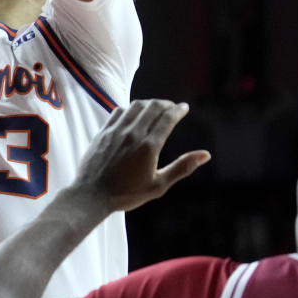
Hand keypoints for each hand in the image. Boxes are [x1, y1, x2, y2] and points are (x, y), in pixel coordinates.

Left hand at [76, 100, 209, 213]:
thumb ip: (182, 167)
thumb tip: (205, 155)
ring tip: (155, 108)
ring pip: (135, 106)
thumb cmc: (127, 194)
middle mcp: (133, 133)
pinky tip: (133, 114)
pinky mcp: (103, 131)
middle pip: (152, 107)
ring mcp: (116, 130)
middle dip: (166, 104)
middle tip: (172, 107)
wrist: (92, 194)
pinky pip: (118, 111)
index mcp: (149, 146)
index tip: (184, 107)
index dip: (178, 110)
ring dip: (148, 103)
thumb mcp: (159, 185)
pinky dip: (130, 109)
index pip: (167, 118)